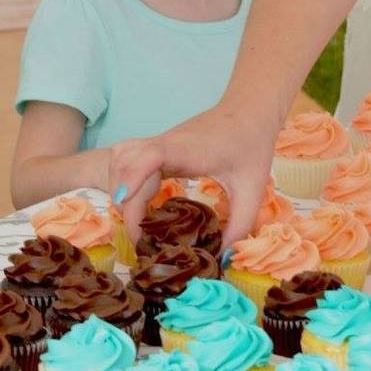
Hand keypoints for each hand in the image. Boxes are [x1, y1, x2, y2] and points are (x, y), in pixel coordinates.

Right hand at [108, 104, 276, 248]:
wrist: (249, 111)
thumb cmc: (251, 145)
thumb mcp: (252, 190)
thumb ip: (240, 226)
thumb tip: (224, 259)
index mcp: (186, 150)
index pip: (148, 157)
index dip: (131, 179)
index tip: (127, 207)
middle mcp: (165, 144)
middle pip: (123, 165)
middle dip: (125, 203)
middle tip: (141, 238)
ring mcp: (158, 144)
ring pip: (119, 159)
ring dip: (119, 189)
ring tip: (137, 222)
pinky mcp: (158, 147)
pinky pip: (127, 160)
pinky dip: (124, 181)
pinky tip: (140, 203)